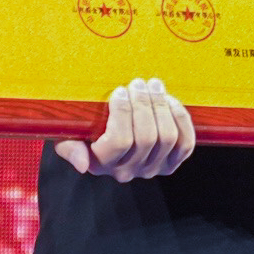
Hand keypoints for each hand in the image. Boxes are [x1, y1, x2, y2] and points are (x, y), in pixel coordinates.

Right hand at [53, 77, 195, 180]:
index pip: (119, 141)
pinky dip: (181, 120)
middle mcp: (127, 171)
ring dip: (162, 107)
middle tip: (138, 83)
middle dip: (145, 104)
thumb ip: (70, 148)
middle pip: (146, 138)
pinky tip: (170, 101)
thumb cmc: (84, 130)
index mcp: (101, 164)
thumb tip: (82, 165)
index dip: (122, 112)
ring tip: (154, 86)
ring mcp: (151, 169)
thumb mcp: (68, 135)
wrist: (107, 135)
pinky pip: (185, 144)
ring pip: (167, 138)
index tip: (120, 90)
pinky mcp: (171, 163)